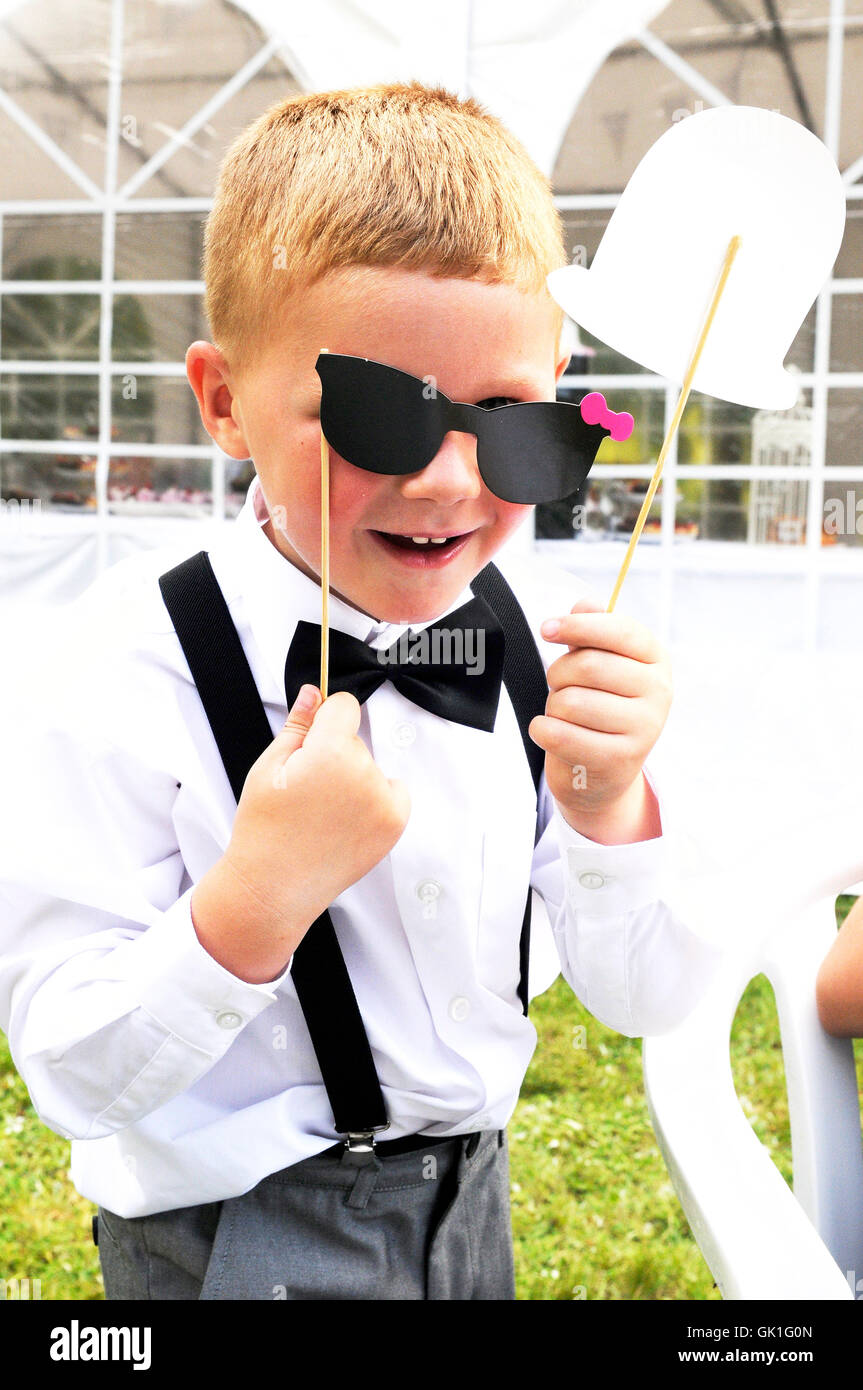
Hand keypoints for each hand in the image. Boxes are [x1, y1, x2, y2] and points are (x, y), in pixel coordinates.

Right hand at [191, 686, 410, 980]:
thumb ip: (297, 725)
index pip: (344, 705)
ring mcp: (384, 800)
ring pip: (370, 767)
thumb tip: (312, 692)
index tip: (314, 736)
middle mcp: (365, 773)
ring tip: (322, 813)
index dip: (326, 717)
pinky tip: (345, 821)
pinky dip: (374, 800)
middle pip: (355, 740)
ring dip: (353, 779)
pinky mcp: (396, 822)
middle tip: (307, 790)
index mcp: (331, 752)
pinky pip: (391, 791)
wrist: (274, 887)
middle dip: (334, 753)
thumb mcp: (268, 768)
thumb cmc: (264, 828)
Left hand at [529, 598, 671, 843]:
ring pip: (571, 702)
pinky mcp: (619, 760)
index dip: (578, 626)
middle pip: (588, 666)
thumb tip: (586, 604)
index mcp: (656, 659)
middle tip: (558, 685)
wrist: (602, 771)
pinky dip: (542, 729)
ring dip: (553, 706)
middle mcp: (659, 692)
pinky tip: (547, 730)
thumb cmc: (598, 705)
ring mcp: (645, 729)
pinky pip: (561, 734)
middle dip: (559, 673)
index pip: (620, 631)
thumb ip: (591, 631)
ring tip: (563, 713)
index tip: (546, 629)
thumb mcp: (599, 663)